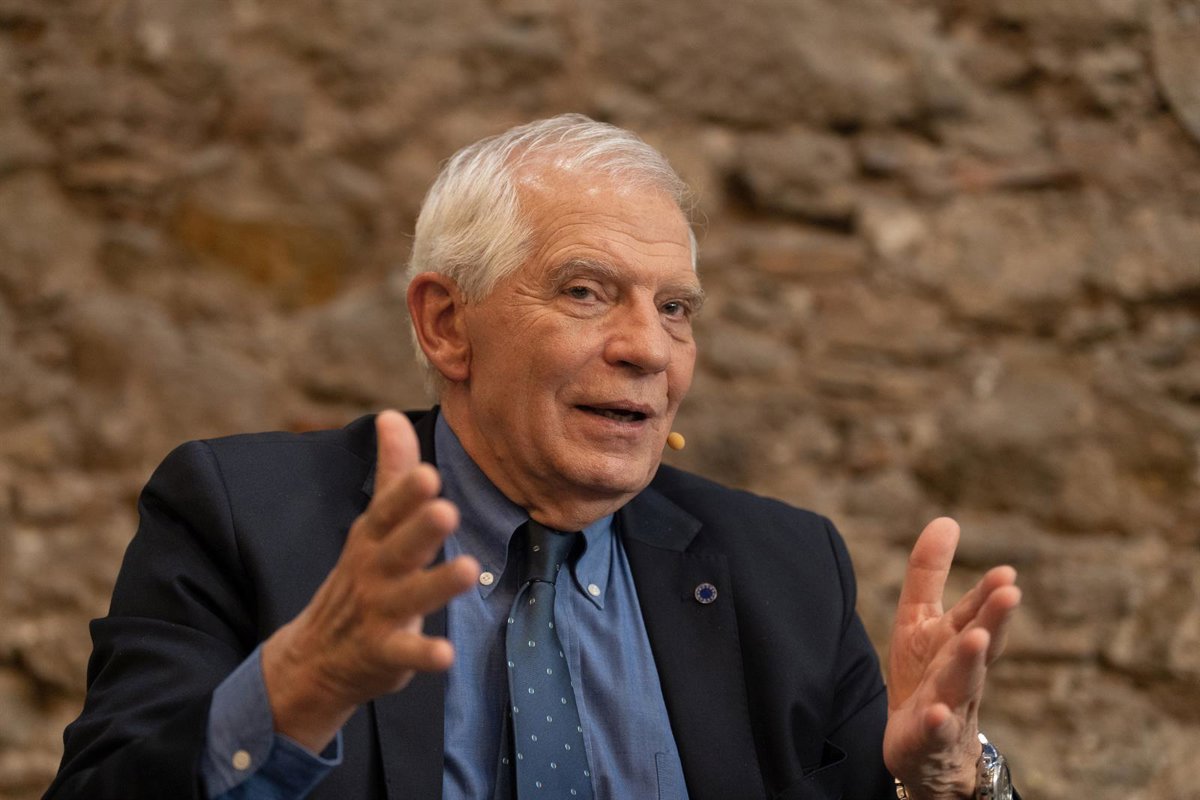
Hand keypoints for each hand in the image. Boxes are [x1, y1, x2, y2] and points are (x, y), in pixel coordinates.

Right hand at [261, 410, 479, 751]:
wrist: (318, 655)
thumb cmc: (361, 575)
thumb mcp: (372, 524)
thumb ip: (391, 474)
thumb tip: (392, 415)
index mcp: (373, 538)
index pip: (388, 511)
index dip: (406, 494)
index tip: (428, 473)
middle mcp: (374, 571)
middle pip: (398, 548)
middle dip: (420, 529)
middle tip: (447, 510)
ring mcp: (377, 612)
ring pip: (410, 597)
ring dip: (437, 584)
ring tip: (470, 569)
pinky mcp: (385, 652)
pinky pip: (406, 653)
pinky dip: (424, 655)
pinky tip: (447, 654)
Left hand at [882, 518, 1020, 799]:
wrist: (924, 747)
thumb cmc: (925, 675)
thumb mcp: (919, 619)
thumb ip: (928, 573)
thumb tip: (947, 519)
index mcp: (957, 640)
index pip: (976, 613)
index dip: (988, 595)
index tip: (1005, 573)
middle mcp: (960, 672)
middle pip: (979, 644)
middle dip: (994, 619)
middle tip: (1010, 593)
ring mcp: (948, 706)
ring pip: (961, 684)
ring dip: (969, 661)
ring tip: (975, 638)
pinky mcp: (925, 739)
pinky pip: (933, 732)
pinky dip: (937, 723)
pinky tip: (936, 714)